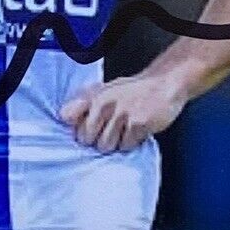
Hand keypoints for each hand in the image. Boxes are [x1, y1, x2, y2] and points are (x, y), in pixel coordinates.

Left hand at [60, 73, 188, 152]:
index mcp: (94, 95)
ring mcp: (122, 113)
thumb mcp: (105, 90)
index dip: (76, 127)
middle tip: (110, 131)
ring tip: (124, 130)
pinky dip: (131, 143)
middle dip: (97, 140)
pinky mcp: (139, 123)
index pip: (68, 116)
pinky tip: (137, 131)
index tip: (86, 128)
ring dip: (115, 143)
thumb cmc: (134, 90)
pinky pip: (126, 146)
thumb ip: (84, 102)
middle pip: (86, 138)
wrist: (165, 84)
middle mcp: (105, 102)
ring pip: (106, 146)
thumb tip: (64, 118)